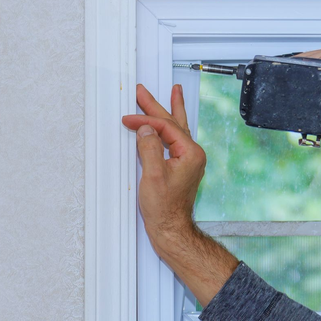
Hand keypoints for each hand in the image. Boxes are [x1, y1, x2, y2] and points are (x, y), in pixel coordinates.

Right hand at [122, 84, 237, 306]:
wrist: (171, 230)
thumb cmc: (164, 209)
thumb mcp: (152, 176)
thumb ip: (149, 148)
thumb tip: (145, 129)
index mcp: (190, 153)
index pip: (166, 127)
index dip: (145, 120)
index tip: (128, 119)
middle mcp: (193, 154)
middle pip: (173, 122)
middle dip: (156, 106)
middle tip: (142, 90)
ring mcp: (188, 160)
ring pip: (176, 129)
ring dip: (169, 111)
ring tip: (174, 92)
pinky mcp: (181, 167)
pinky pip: (174, 140)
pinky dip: (168, 128)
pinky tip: (168, 124)